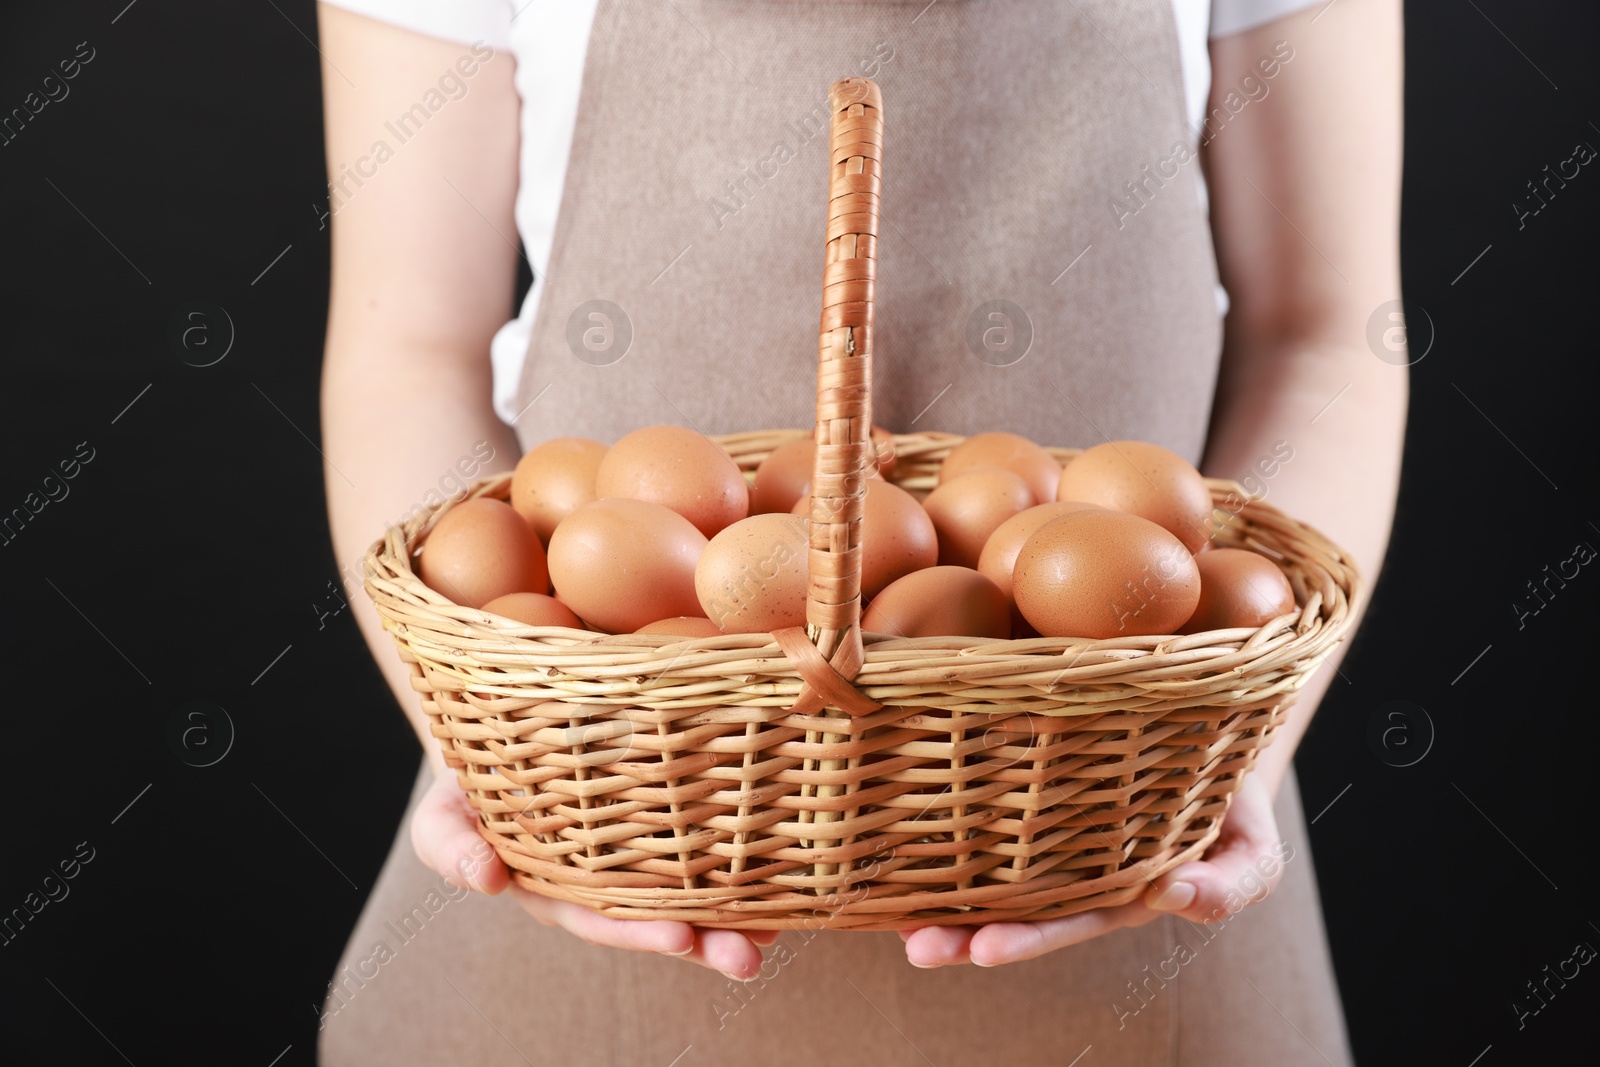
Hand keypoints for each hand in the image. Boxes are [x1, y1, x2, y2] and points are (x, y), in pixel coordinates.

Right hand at [410, 771, 776, 978]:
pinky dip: (742, 862)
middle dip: (705, 942)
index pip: (604, 918)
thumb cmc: (470, 783)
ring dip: (734, 914)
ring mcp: (637, 855)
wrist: (502, 733)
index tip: (681, 940)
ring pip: (691, 891)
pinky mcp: (664, 818)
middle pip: (658, 919)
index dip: (641, 932)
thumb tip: (486, 880)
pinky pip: (704, 846)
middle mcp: (604, 884)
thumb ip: (453, 847)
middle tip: (748, 955)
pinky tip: (779, 876)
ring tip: (776, 931)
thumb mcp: (443, 816)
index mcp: (557, 890)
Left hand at [899, 773, 1287, 967]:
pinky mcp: (1033, 776)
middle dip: (965, 930)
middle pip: (1012, 905)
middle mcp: (1075, 868)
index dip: (1024, 938)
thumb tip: (1171, 898)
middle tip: (920, 946)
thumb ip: (1229, 885)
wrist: (1213, 725)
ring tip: (897, 910)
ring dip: (943, 888)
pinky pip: (986, 802)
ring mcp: (1051, 826)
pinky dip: (944, 820)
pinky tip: (903, 829)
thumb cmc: (1231, 793)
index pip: (1064, 922)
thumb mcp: (1251, 847)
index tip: (984, 949)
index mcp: (1118, 890)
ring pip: (992, 865)